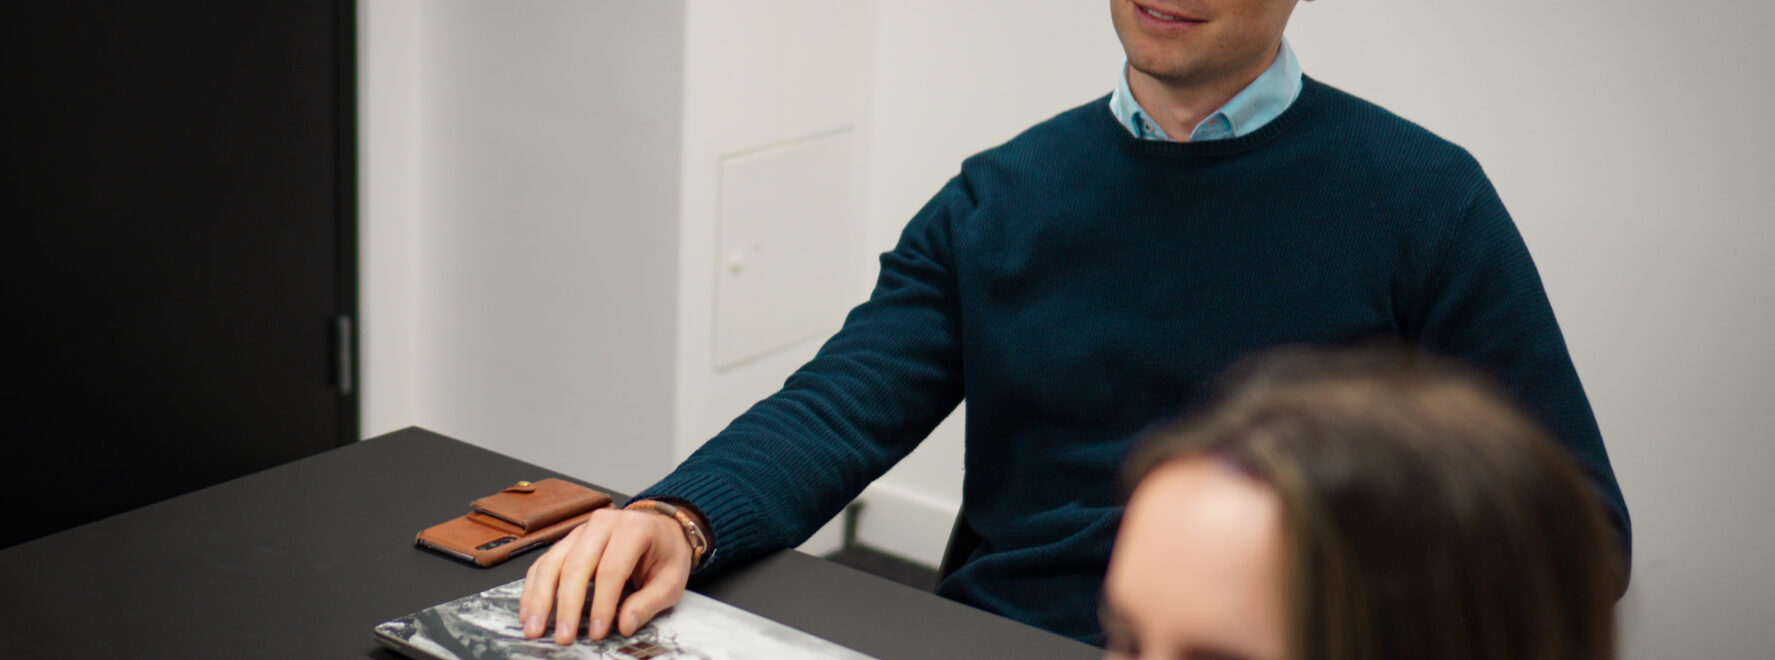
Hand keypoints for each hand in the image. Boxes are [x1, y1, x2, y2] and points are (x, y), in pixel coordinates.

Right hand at [517, 507, 692, 644]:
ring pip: (552, 562)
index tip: (597, 632)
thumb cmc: (666, 553)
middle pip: (576, 565)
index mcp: (634, 529)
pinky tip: (528, 611)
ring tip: (534, 628)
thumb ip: (649, 603)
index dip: (602, 604)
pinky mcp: (568, 541)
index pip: (611, 569)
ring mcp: (581, 530)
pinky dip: (533, 588)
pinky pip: (545, 563)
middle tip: (562, 636)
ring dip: (539, 598)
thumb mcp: (672, 580)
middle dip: (566, 605)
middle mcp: (603, 524)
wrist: (662, 529)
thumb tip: (625, 625)